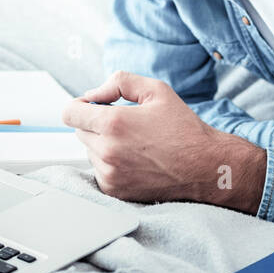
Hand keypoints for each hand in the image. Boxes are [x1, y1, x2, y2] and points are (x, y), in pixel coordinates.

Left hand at [61, 70, 253, 204]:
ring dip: (103, 144)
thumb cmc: (182, 127)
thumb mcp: (157, 90)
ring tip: (134, 143)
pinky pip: (99, 170)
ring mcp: (109, 173)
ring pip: (89, 151)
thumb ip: (119, 82)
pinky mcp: (114, 190)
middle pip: (79, 131)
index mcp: (113, 123)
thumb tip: (94, 93)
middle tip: (125, 124)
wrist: (204, 167)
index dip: (80, 105)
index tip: (94, 106)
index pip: (69, 113)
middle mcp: (107, 150)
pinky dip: (110, 163)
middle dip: (96, 124)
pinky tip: (135, 159)